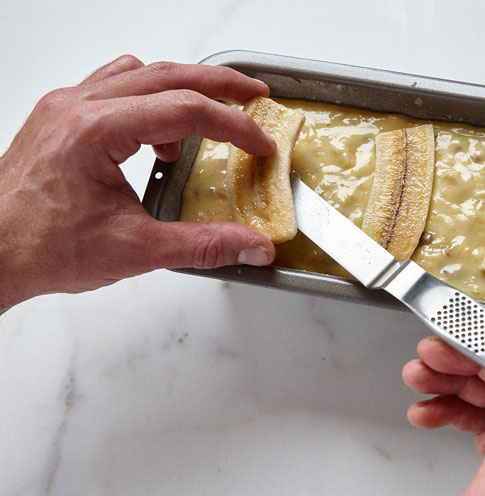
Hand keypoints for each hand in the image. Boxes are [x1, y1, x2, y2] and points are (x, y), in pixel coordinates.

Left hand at [0, 55, 278, 311]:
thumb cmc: (40, 249)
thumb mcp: (136, 250)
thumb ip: (204, 245)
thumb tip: (252, 245)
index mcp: (95, 131)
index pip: (185, 110)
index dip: (234, 127)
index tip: (260, 146)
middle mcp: (77, 107)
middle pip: (166, 74)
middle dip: (220, 84)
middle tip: (255, 96)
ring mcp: (64, 108)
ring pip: (138, 72)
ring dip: (181, 86)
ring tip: (212, 113)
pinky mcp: (59, 118)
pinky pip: (112, 85)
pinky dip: (148, 98)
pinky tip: (159, 132)